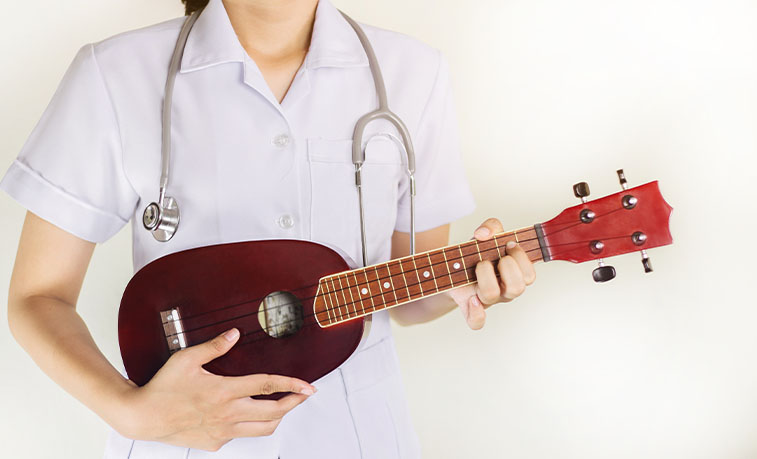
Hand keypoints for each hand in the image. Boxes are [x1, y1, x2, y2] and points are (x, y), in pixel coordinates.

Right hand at [115, 328, 315, 451]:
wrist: (143, 418)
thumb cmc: (163, 386)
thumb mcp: (187, 358)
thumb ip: (215, 346)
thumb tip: (235, 334)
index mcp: (224, 391)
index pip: (267, 386)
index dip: (292, 385)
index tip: (309, 385)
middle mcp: (228, 414)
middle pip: (274, 412)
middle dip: (294, 402)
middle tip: (304, 394)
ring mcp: (223, 432)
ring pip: (263, 429)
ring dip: (278, 417)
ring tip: (284, 406)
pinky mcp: (216, 444)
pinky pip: (242, 435)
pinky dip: (251, 425)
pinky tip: (248, 415)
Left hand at [447, 218, 535, 329]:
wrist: (451, 267)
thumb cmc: (475, 253)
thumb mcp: (486, 235)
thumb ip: (491, 226)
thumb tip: (484, 235)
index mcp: (513, 274)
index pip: (529, 275)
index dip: (521, 259)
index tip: (508, 245)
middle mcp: (504, 290)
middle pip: (517, 288)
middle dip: (506, 267)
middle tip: (494, 257)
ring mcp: (487, 300)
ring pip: (493, 296)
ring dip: (485, 275)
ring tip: (478, 265)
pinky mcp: (469, 307)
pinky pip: (477, 321)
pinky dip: (476, 312)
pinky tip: (471, 299)